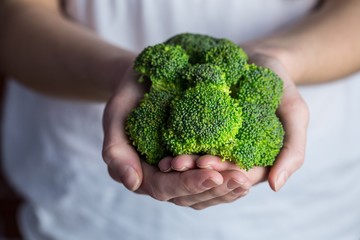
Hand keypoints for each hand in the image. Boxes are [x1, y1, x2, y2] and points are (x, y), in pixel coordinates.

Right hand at [102, 68, 249, 208]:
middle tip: (241, 179)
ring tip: (247, 179)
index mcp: (142, 172)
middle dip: (216, 189)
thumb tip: (133, 184)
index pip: (165, 188)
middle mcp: (163, 178)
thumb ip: (116, 150)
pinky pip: (213, 178)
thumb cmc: (129, 97)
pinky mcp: (195, 162)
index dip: (189, 184)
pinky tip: (247, 171)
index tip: (214, 175)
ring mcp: (180, 173)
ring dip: (227, 189)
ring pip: (204, 193)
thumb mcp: (116, 116)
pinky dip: (229, 177)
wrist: (144, 82)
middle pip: (189, 196)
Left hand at [159, 50, 308, 192]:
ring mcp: (216, 146)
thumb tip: (275, 186)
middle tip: (178, 164)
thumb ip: (293, 148)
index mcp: (256, 160)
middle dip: (196, 173)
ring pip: (198, 167)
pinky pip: (188, 146)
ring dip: (184, 167)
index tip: (206, 164)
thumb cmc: (279, 84)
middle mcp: (234, 158)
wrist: (258, 58)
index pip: (239, 177)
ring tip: (168, 161)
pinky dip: (177, 151)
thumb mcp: (295, 112)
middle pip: (215, 176)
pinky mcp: (201, 132)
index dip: (222, 175)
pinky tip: (163, 149)